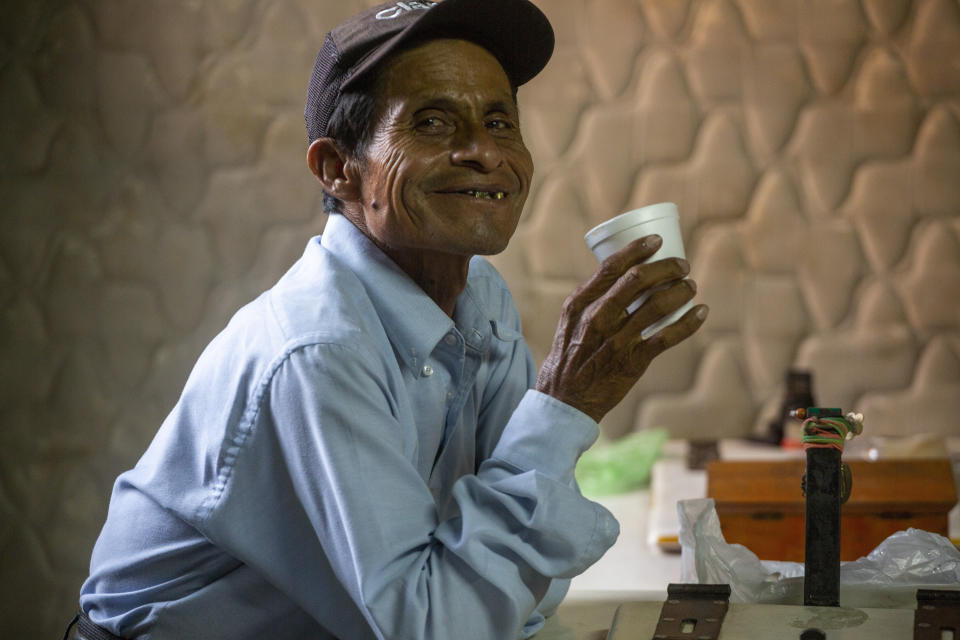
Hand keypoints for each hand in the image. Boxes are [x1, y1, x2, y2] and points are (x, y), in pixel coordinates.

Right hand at [535, 235, 707, 422]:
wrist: (564, 399)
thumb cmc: (570, 356)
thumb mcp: (570, 322)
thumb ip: (593, 301)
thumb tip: (624, 277)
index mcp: (579, 304)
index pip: (611, 267)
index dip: (637, 249)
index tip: (656, 241)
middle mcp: (597, 318)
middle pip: (638, 280)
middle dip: (666, 267)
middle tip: (682, 265)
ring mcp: (616, 340)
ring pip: (657, 305)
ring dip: (680, 291)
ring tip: (690, 286)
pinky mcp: (633, 362)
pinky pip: (667, 337)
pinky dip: (689, 322)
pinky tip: (701, 312)